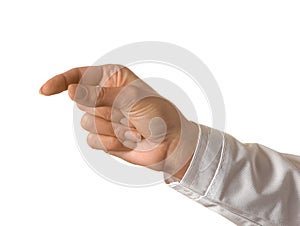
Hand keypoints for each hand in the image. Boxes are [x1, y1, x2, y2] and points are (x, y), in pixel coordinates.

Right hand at [40, 65, 198, 178]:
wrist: (170, 143)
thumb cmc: (158, 114)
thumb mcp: (131, 99)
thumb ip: (99, 95)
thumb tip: (71, 90)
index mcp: (112, 78)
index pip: (79, 76)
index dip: (61, 82)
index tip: (45, 91)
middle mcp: (104, 96)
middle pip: (81, 101)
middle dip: (104, 110)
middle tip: (127, 114)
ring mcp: (103, 117)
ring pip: (85, 123)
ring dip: (111, 128)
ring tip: (132, 129)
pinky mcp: (104, 136)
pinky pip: (92, 140)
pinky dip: (111, 142)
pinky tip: (128, 141)